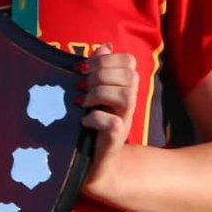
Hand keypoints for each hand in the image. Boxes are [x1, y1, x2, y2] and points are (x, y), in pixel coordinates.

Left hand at [79, 42, 138, 199]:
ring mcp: (124, 122)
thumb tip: (104, 47)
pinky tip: (83, 122)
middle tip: (81, 88)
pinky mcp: (113, 141)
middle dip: (100, 76)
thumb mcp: (94, 95)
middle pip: (129, 75)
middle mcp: (128, 105)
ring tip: (82, 104)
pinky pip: (114, 123)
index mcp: (124, 90)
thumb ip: (99, 71)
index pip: (129, 61)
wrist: (94, 165)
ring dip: (99, 95)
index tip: (84, 70)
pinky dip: (95, 119)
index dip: (106, 60)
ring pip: (126, 96)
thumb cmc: (91, 126)